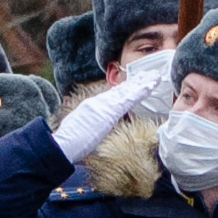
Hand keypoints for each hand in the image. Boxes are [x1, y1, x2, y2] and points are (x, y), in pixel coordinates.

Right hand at [53, 45, 180, 158]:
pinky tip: (151, 86)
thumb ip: (89, 129)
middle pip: (121, 90)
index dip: (125, 88)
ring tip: (155, 76)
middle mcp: (99, 103)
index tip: (134, 82)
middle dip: (135, 82)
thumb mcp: (80, 132)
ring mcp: (104, 105)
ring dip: (142, 83)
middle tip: (148, 74)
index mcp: (92, 107)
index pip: (113, 95)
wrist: (63, 144)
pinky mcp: (109, 110)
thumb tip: (92, 133)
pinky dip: (140, 91)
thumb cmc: (68, 143)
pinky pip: (129, 99)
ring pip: (128, 91)